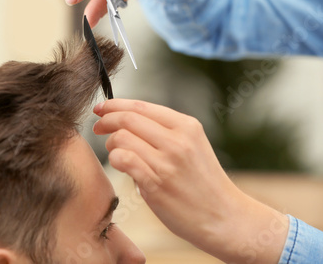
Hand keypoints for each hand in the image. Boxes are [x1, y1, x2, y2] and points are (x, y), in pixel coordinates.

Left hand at [93, 99, 288, 263]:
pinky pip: (123, 159)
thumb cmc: (203, 182)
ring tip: (115, 152)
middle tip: (98, 127)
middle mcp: (177, 140)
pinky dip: (115, 159)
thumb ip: (163, 132)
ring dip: (110, 143)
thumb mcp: (192, 146)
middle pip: (128, 118)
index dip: (115, 104)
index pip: (141, 106)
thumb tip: (125, 122)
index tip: (101, 108)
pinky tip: (120, 164)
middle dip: (106, 120)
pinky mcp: (156, 183)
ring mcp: (167, 162)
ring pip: (122, 137)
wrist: (224, 217)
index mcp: (187, 126)